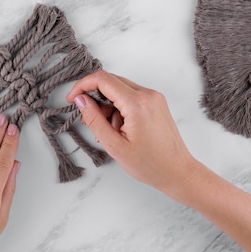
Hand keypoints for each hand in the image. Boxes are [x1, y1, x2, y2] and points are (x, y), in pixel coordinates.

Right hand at [66, 70, 194, 193]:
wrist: (178, 172)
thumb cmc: (150, 164)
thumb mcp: (114, 145)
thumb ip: (94, 119)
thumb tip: (80, 100)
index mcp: (137, 103)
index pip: (102, 79)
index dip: (82, 86)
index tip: (72, 99)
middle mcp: (148, 94)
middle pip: (111, 81)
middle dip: (94, 97)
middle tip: (88, 118)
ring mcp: (154, 97)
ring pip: (120, 89)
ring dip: (108, 105)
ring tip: (109, 131)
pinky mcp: (156, 102)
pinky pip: (130, 96)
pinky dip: (119, 107)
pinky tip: (119, 128)